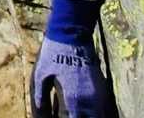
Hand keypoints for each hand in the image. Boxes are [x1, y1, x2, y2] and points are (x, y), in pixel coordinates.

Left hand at [33, 0, 109, 117]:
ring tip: (70, 111)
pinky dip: (92, 115)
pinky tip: (81, 111)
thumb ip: (40, 103)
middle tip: (62, 113)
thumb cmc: (52, 54)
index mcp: (73, 102)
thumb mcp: (39, 77)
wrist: (72, 33)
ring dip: (84, 117)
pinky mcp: (103, 92)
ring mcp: (100, 98)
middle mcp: (90, 103)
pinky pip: (102, 112)